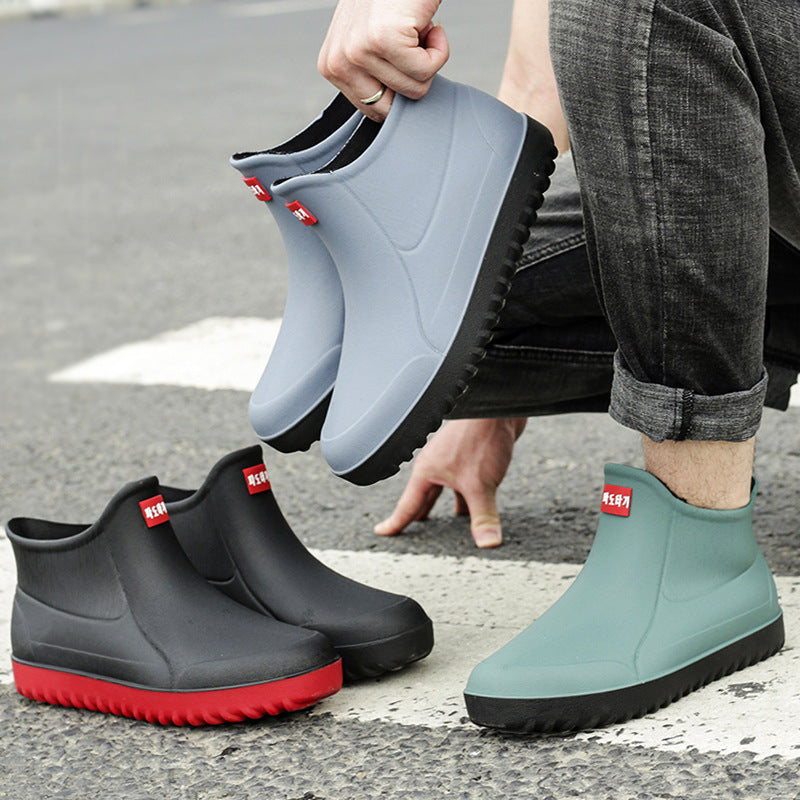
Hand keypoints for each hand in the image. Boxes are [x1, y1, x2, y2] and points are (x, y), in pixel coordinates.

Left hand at [318, 0, 448, 120]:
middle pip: (395, 106)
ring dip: (429, 57)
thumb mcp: (366, 42)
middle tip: (408, 40)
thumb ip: (369, 77)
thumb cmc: (390, 1)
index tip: (398, 54)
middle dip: (413, 76)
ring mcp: (359, 51)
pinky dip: (440, 47)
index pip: (374, 111)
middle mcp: (339, 62)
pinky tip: (426, 23)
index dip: (399, 88)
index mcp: (331, 67)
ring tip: (415, 27)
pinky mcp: (383, 40)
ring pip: (414, 87)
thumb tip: (393, 114)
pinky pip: (427, 69)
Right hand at [374, 418, 526, 547]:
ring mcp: (454, 459)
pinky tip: (480, 502)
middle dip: (421, 515)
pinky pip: (465, 481)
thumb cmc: (480, 438)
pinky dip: (469, 495)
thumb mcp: (480, 484)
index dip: (395, 522)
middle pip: (425, 497)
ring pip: (448, 489)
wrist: (499, 407)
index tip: (382, 532)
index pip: (408, 505)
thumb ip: (483, 516)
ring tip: (452, 524)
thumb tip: (488, 544)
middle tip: (413, 532)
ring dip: (450, 506)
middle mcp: (437, 465)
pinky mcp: (472, 455)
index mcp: (428, 472)